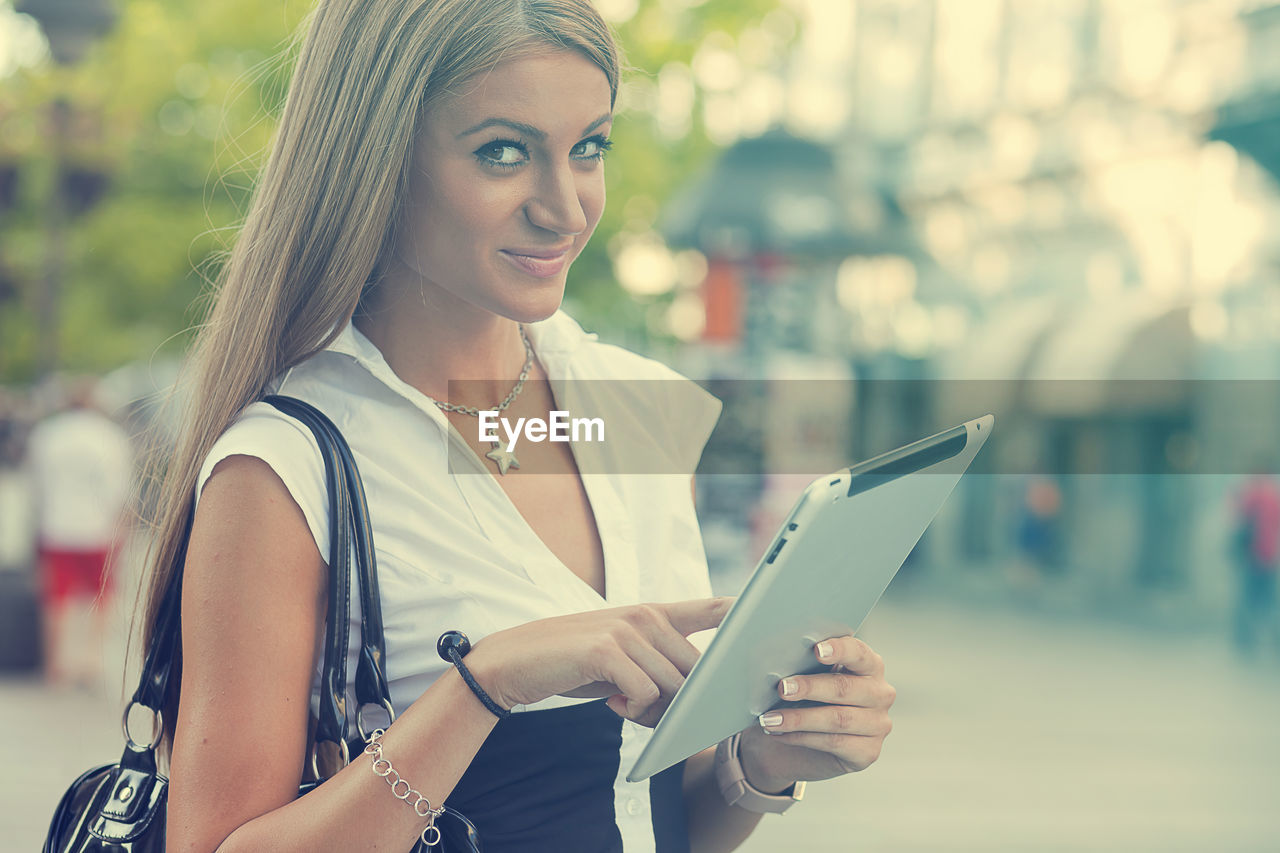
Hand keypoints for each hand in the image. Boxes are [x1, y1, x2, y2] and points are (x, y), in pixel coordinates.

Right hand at [463, 597, 731, 727]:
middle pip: (693, 672)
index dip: (741, 614)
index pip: (710, 608)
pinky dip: (633, 711)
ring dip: (652, 711)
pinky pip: (645, 695)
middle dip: (679, 703)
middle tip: (640, 708)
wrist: (517, 661)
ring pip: (672, 687)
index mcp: (653, 614)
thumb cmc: (575, 666)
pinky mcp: (608, 650)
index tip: (771, 616)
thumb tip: (691, 702)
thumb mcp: (621, 661)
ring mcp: (628, 630)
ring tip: (620, 704)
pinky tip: (610, 705)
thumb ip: (656, 670)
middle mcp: (646, 616)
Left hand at [738, 636, 894, 790]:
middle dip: (810, 687)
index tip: (816, 650)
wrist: (800, 746)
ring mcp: (878, 724)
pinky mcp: (868, 752)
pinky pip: (834, 742)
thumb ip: (806, 667)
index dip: (838, 650)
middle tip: (782, 688)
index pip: (858, 653)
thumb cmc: (805, 702)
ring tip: (771, 719)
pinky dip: (803, 738)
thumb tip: (781, 659)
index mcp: (869, 665)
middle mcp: (880, 693)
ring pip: (837, 719)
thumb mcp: (808, 679)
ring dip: (799, 718)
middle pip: (844, 687)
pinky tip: (782, 734)